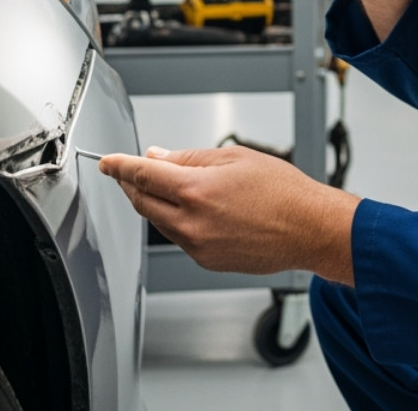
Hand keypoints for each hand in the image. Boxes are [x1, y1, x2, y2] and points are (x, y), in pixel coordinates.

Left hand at [99, 145, 359, 283]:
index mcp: (196, 190)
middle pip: (143, 201)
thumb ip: (190, 158)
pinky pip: (180, 238)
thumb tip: (159, 157)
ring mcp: (198, 245)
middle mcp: (191, 221)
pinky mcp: (206, 261)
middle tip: (134, 171)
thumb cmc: (283, 192)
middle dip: (133, 184)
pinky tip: (196, 209)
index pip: (142, 175)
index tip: (108, 162)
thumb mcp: (235, 158)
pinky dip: (178, 221)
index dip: (120, 166)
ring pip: (159, 222)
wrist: (309, 229)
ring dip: (155, 203)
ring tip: (172, 186)